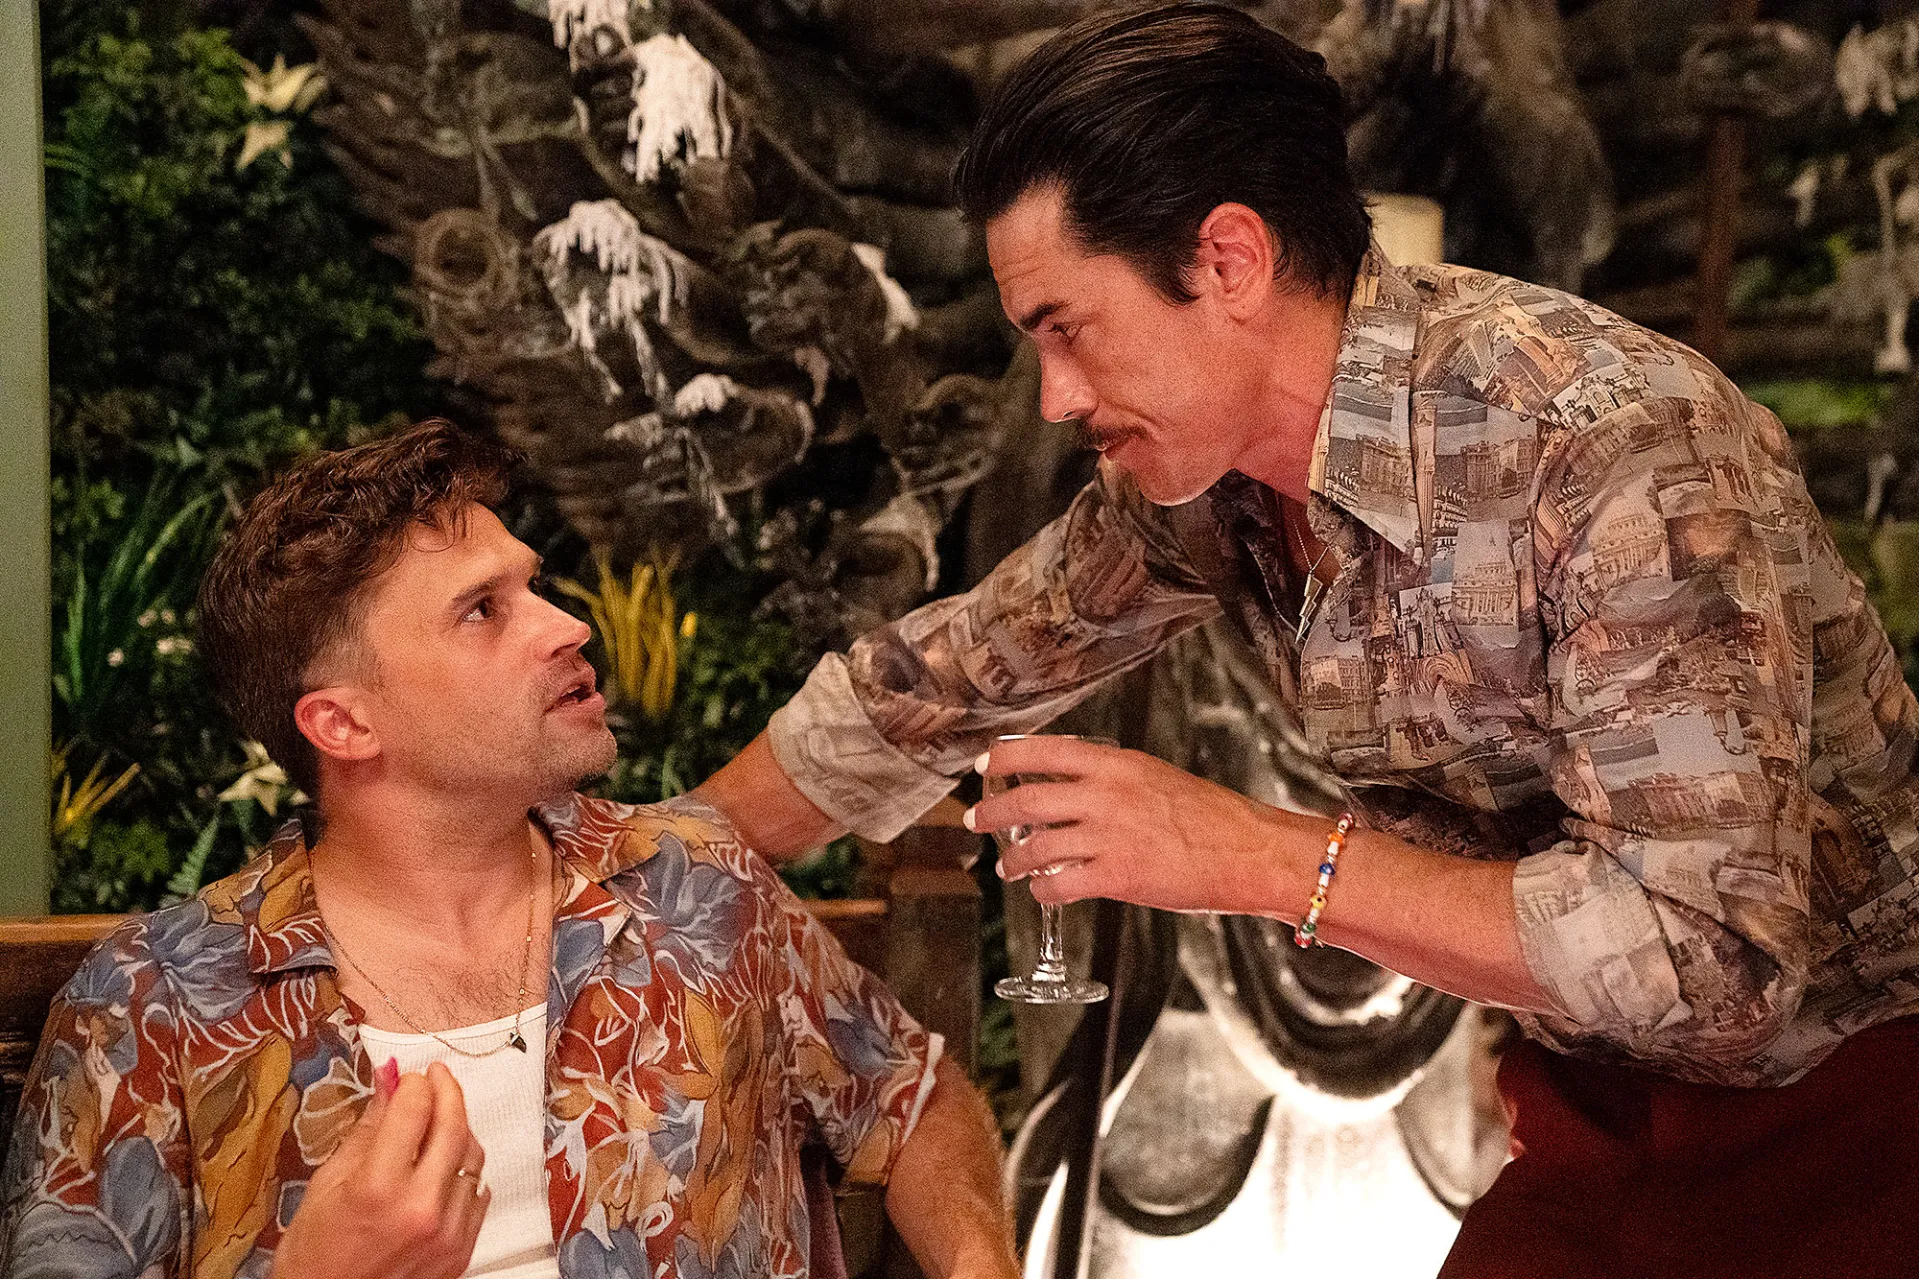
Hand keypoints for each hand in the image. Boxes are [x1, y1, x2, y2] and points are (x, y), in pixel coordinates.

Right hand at [272, 1059, 489, 1278]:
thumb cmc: (315, 1253)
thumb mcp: (327, 1185)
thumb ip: (367, 1129)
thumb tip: (390, 1081)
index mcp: (378, 1188)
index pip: (414, 1109)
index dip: (414, 1084)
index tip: (411, 1078)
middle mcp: (420, 1209)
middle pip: (454, 1126)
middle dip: (447, 1091)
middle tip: (438, 1077)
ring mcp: (447, 1232)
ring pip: (472, 1156)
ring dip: (457, 1131)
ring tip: (436, 1124)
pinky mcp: (462, 1250)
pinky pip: (478, 1192)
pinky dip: (463, 1172)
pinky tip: (442, 1168)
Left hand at [963, 736, 1318, 915]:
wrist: (1249, 850)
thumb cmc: (1211, 817)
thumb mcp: (1155, 778)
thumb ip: (1112, 780)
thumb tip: (1072, 788)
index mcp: (1116, 763)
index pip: (1042, 751)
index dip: (1004, 758)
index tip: (984, 764)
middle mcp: (1105, 795)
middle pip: (1025, 799)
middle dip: (991, 811)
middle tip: (976, 818)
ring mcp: (1108, 836)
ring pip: (1035, 847)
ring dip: (1013, 860)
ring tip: (1008, 866)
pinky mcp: (1116, 877)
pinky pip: (1058, 884)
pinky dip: (1042, 890)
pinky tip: (1043, 892)